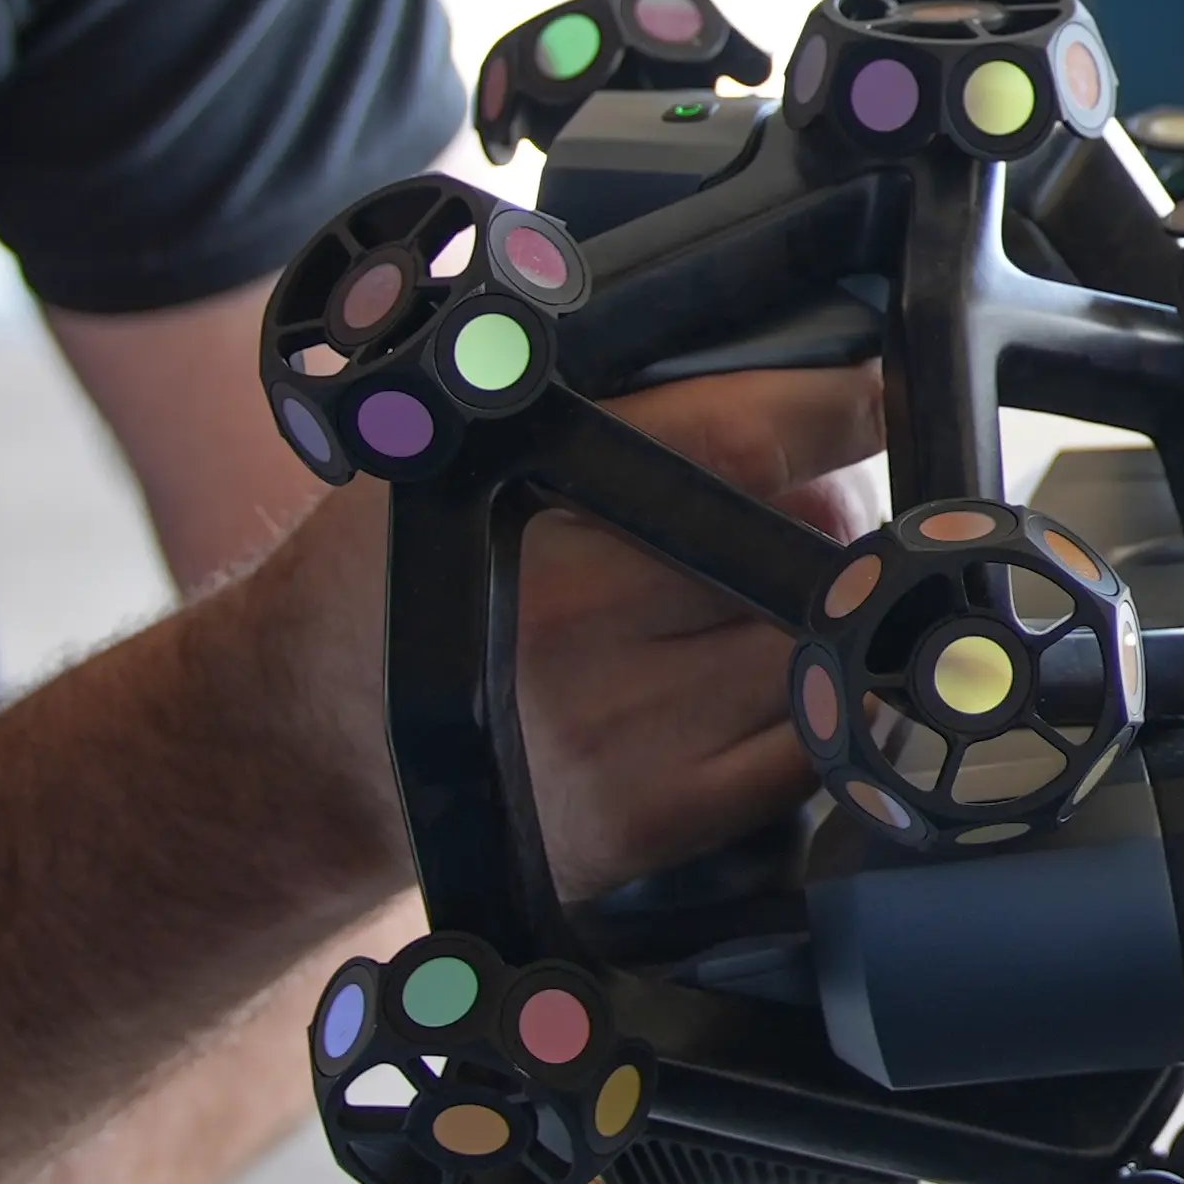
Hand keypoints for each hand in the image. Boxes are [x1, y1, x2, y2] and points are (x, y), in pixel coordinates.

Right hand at [224, 359, 886, 892]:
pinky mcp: (652, 820)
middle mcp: (583, 612)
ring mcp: (625, 727)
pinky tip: (791, 678)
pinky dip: (828, 703)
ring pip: (824, 642)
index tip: (881, 396)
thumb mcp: (461, 448)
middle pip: (808, 540)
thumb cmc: (395, 578)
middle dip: (834, 512)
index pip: (750, 436)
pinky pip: (810, 749)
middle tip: (804, 507)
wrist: (302, 751)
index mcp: (534, 494)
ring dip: (834, 608)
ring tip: (777, 595)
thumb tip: (780, 363)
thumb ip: (610, 408)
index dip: (844, 410)